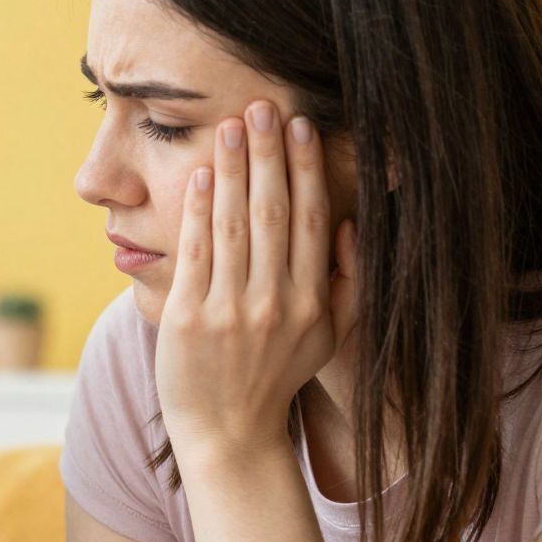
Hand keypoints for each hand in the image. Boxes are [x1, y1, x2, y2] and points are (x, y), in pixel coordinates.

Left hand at [153, 101, 359, 456]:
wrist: (228, 434)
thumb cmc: (273, 378)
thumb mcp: (327, 339)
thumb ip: (348, 285)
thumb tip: (351, 225)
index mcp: (313, 303)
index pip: (314, 221)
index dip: (308, 171)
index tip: (301, 128)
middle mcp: (276, 304)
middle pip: (275, 213)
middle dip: (269, 155)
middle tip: (264, 107)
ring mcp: (232, 312)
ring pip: (234, 226)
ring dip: (231, 170)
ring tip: (230, 126)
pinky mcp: (190, 319)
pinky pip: (196, 253)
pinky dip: (197, 211)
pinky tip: (198, 176)